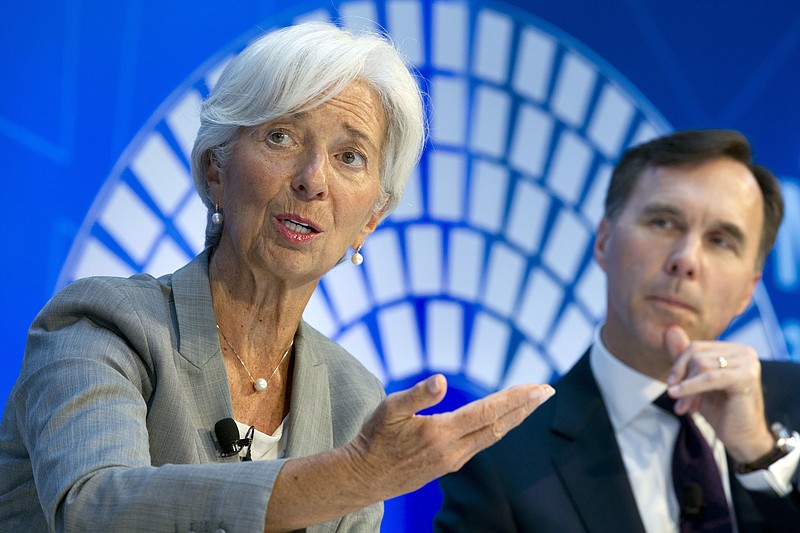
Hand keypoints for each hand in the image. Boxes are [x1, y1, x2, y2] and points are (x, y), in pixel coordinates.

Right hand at [345, 374, 553, 499]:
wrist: (364, 477)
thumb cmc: (374, 438)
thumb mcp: (389, 409)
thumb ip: (418, 394)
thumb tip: (442, 380)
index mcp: (441, 433)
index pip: (488, 412)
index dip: (515, 399)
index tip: (538, 389)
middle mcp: (454, 450)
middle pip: (499, 426)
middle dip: (525, 407)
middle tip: (548, 391)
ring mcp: (453, 460)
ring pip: (493, 436)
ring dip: (515, 417)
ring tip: (531, 402)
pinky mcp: (449, 464)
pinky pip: (481, 443)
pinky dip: (498, 427)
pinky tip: (502, 419)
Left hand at [664, 325, 773, 461]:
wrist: (742, 437)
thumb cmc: (720, 409)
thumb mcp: (696, 381)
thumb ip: (685, 357)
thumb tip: (671, 329)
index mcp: (733, 349)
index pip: (695, 348)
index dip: (679, 367)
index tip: (672, 387)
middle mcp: (744, 351)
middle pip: (696, 355)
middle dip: (682, 379)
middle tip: (678, 401)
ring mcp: (747, 362)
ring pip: (700, 365)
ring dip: (687, 389)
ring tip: (684, 407)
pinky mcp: (746, 377)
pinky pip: (708, 377)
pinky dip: (690, 386)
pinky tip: (677, 395)